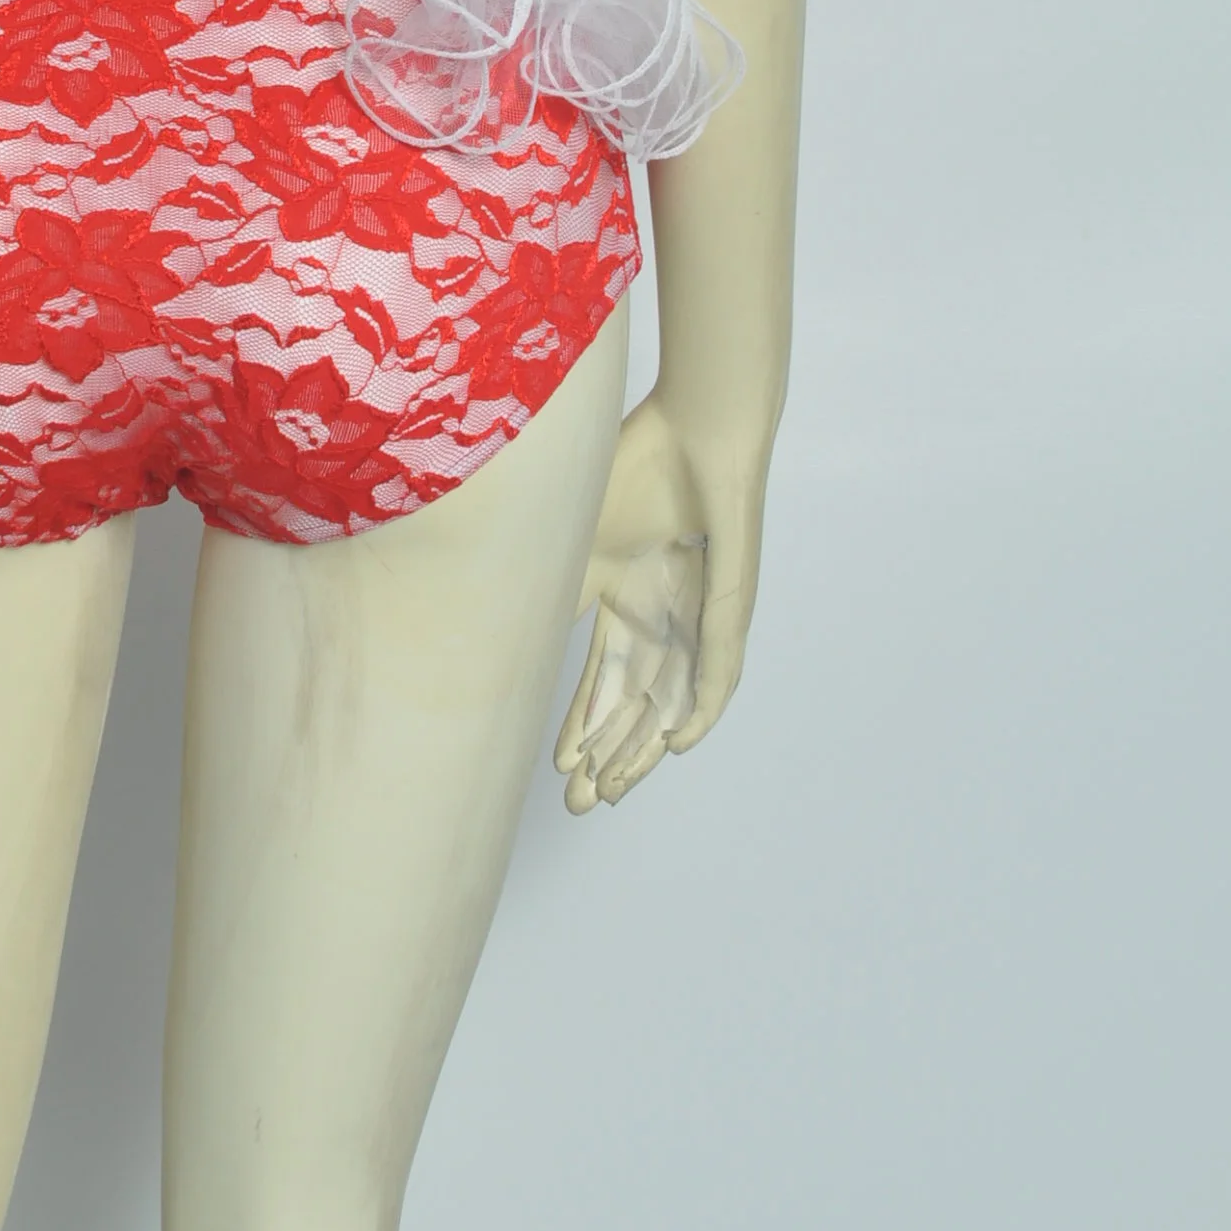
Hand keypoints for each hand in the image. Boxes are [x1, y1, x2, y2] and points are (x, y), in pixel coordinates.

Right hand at [554, 393, 765, 811]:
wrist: (695, 425)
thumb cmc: (634, 467)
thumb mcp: (575, 547)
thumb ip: (550, 599)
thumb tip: (501, 647)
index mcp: (624, 598)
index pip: (601, 681)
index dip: (581, 727)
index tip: (557, 772)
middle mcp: (662, 614)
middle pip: (634, 703)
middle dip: (609, 754)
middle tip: (583, 804)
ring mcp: (698, 612)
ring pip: (671, 697)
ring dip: (644, 745)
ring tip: (616, 789)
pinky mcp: (729, 603)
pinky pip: (719, 668)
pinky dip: (701, 708)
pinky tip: (678, 743)